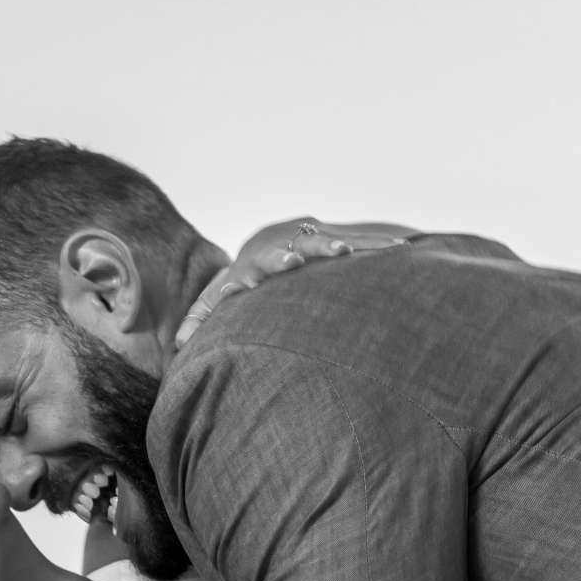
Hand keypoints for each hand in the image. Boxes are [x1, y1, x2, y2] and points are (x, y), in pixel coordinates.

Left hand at [175, 217, 416, 345]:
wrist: (275, 236)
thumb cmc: (247, 277)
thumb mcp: (223, 294)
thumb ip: (204, 316)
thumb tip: (177, 344)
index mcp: (256, 260)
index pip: (251, 270)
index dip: (249, 278)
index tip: (246, 286)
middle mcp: (284, 244)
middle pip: (286, 249)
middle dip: (290, 254)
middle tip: (294, 260)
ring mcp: (312, 236)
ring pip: (323, 240)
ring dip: (333, 245)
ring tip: (345, 252)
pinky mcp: (339, 236)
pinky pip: (362, 241)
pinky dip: (379, 245)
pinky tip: (402, 248)